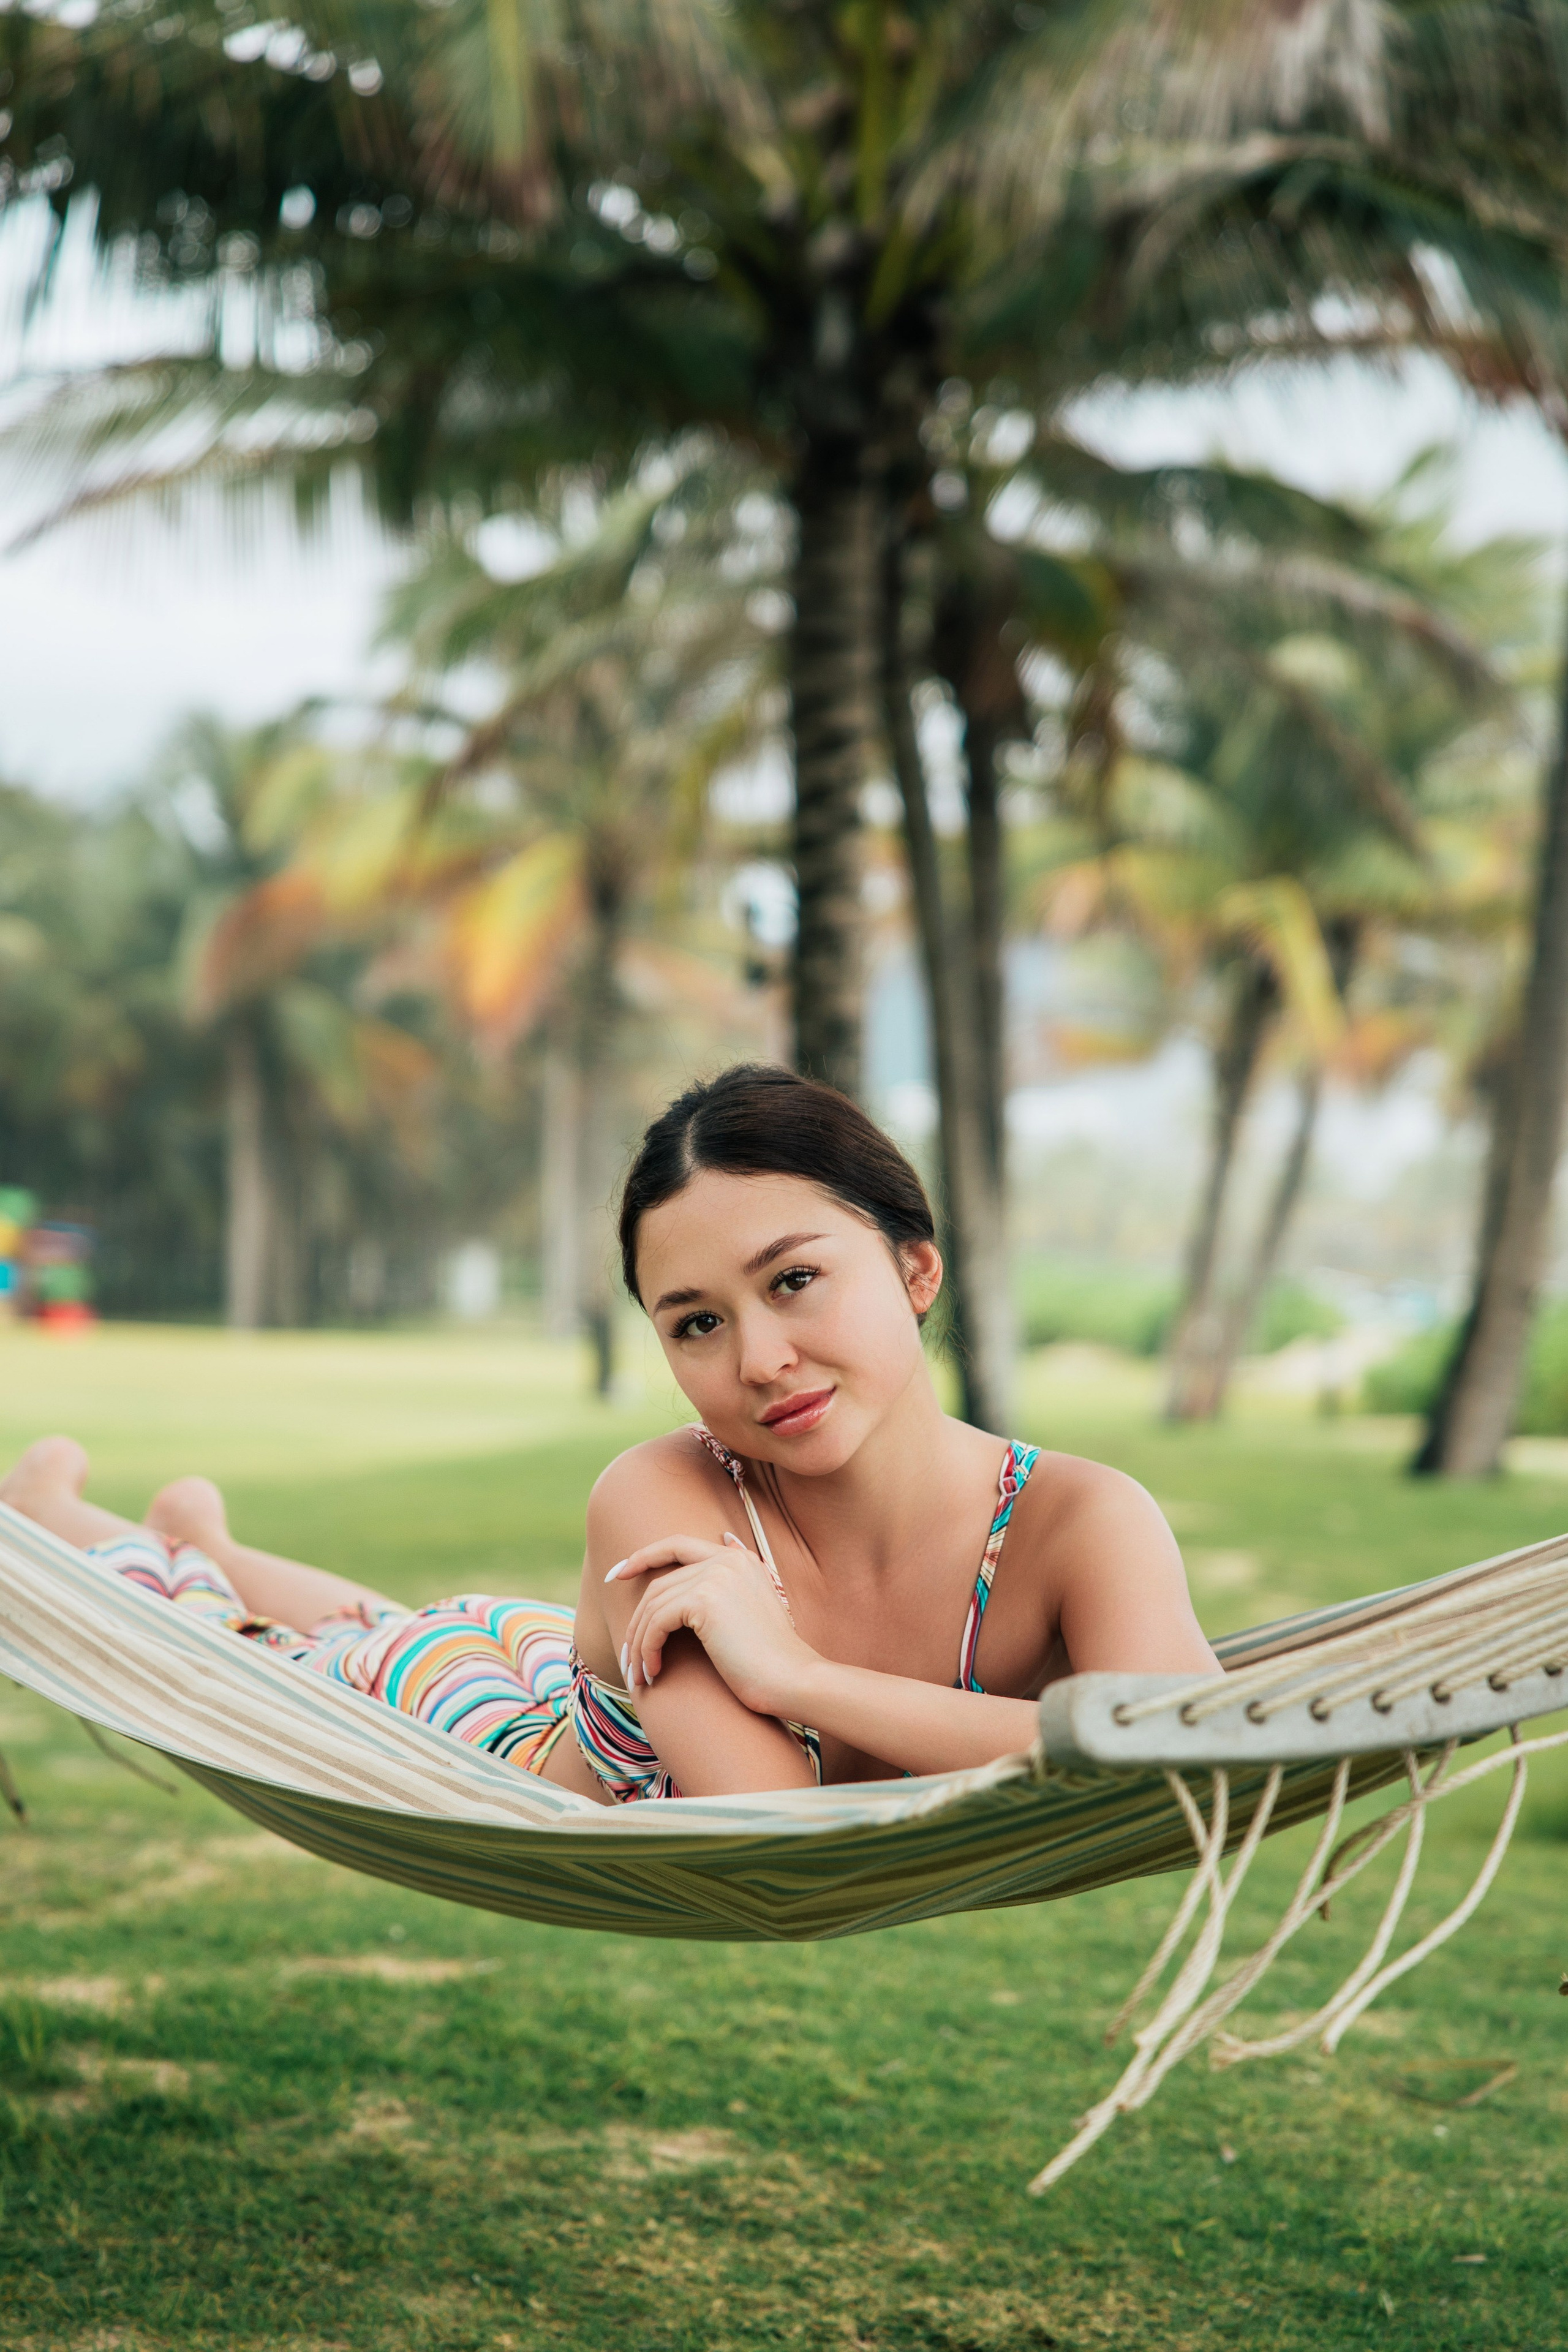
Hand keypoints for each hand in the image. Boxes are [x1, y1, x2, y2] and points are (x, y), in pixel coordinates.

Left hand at [606, 1533, 819, 1717]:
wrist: (791, 1679)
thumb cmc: (771, 1659)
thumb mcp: (751, 1612)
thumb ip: (729, 1585)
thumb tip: (720, 1545)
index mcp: (739, 1558)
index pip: (678, 1544)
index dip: (643, 1555)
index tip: (616, 1573)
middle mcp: (727, 1559)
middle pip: (659, 1583)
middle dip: (637, 1620)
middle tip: (627, 1655)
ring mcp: (716, 1576)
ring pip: (654, 1606)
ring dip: (640, 1643)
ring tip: (640, 1673)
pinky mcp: (704, 1600)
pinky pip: (657, 1622)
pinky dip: (648, 1649)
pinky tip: (654, 1672)